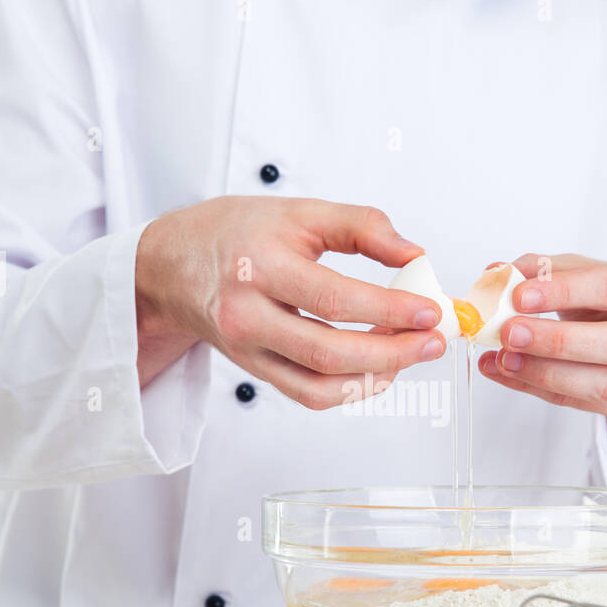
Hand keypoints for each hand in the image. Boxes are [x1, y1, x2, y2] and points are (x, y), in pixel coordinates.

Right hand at [134, 196, 446, 405]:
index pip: (332, 298)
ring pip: (318, 386)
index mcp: (258, 265)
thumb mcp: (298, 211)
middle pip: (328, 353)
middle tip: (433, 341)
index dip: (387, 310)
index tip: (429, 311)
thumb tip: (414, 255)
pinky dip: (350, 389)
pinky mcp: (254, 372)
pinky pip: (307, 395)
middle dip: (392, 353)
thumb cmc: (237, 234)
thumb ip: (361, 226)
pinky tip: (378, 369)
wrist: (173, 266)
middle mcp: (247, 314)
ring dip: (375, 378)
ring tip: (412, 355)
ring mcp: (248, 350)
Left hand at [479, 254, 606, 490]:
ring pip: (603, 384)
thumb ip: (546, 270)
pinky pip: (583, 403)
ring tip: (504, 359)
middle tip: (510, 333)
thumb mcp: (588, 273)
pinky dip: (538, 389)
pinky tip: (507, 373)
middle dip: (557, 341)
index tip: (519, 295)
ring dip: (545, 373)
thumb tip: (497, 274)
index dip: (566, 292)